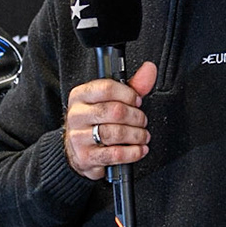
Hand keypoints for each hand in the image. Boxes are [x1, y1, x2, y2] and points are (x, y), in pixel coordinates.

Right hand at [63, 60, 156, 179]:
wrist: (78, 150)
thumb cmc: (97, 121)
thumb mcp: (111, 100)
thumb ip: (132, 86)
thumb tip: (149, 69)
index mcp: (80, 96)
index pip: (107, 88)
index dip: (129, 94)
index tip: (137, 101)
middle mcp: (77, 115)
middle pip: (115, 111)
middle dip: (136, 117)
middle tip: (142, 121)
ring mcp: (79, 137)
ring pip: (116, 133)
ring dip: (137, 135)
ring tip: (142, 136)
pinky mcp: (86, 157)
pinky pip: (115, 154)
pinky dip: (133, 152)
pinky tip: (139, 149)